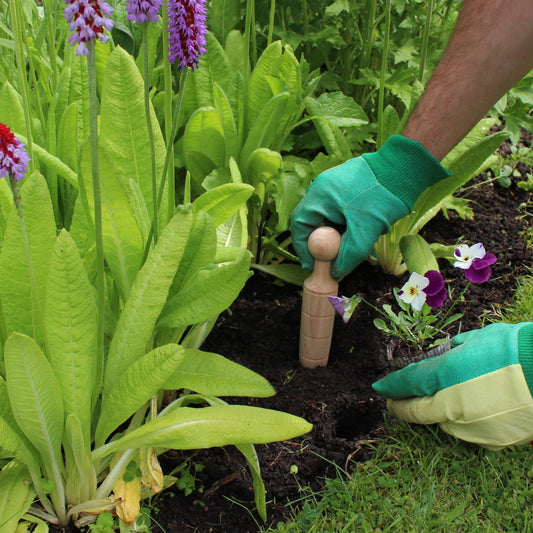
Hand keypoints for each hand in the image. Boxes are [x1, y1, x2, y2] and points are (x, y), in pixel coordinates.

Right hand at [290, 135, 449, 278]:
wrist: (404, 168)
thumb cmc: (382, 197)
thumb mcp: (364, 233)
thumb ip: (348, 256)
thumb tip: (336, 272)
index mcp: (319, 196)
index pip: (299, 225)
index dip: (303, 248)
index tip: (313, 265)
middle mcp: (322, 187)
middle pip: (314, 222)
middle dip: (324, 243)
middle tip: (333, 259)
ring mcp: (335, 183)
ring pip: (329, 216)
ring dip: (339, 234)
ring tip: (356, 246)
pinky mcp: (348, 183)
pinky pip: (340, 208)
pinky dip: (348, 223)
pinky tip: (365, 232)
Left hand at [372, 323, 532, 448]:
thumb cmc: (513, 349)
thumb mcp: (475, 340)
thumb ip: (452, 351)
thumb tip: (444, 355)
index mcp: (444, 377)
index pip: (407, 383)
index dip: (391, 386)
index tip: (380, 388)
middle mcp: (452, 407)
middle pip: (418, 411)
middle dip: (404, 406)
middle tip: (396, 401)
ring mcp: (471, 428)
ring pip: (442, 423)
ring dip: (437, 412)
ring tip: (444, 398)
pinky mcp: (490, 441)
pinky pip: (468, 431)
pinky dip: (463, 421)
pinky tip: (474, 408)